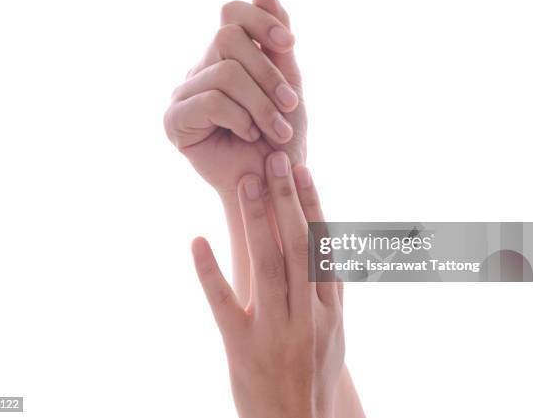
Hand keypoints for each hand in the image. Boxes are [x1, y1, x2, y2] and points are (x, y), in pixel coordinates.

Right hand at [164, 0, 305, 194]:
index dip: (262, 21)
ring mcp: (184, 93)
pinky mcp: (174, 120)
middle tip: (289, 105)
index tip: (289, 44)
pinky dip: (239, 118)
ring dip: (261, 104)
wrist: (274, 181)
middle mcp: (200, 69)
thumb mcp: (287, 78)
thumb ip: (274, 32)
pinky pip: (210, 100)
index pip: (231, 13)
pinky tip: (246, 136)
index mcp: (226, 57)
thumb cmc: (281, 134)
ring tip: (274, 130)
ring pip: (225, 72)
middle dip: (268, 73)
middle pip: (227, 38)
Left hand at [191, 153, 343, 417]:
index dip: (313, 204)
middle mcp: (308, 315)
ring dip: (258, 221)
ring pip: (268, 266)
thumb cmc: (316, 374)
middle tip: (274, 159)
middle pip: (298, 246)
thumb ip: (329, 289)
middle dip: (287, 199)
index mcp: (331, 308)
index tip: (302, 168)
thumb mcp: (335, 332)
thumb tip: (326, 244)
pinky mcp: (242, 349)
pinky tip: (197, 240)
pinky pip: (224, 304)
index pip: (322, 246)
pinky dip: (210, 271)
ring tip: (248, 183)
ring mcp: (276, 332)